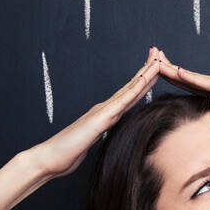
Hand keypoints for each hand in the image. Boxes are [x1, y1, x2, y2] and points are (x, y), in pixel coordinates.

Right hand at [29, 47, 162, 177]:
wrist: (50, 157)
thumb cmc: (68, 151)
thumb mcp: (93, 141)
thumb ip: (101, 133)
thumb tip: (111, 130)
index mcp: (105, 113)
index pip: (129, 94)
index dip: (143, 80)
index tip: (155, 67)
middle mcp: (105, 108)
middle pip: (132, 86)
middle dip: (146, 69)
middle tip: (159, 53)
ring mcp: (102, 112)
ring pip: (129, 90)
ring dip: (145, 74)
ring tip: (157, 59)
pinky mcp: (100, 120)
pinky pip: (121, 103)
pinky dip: (134, 90)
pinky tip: (143, 80)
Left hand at [153, 48, 209, 139]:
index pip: (192, 86)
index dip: (173, 78)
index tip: (156, 71)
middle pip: (188, 78)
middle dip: (168, 68)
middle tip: (149, 56)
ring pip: (193, 77)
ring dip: (173, 69)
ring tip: (155, 60)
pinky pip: (207, 84)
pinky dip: (191, 78)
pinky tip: (177, 71)